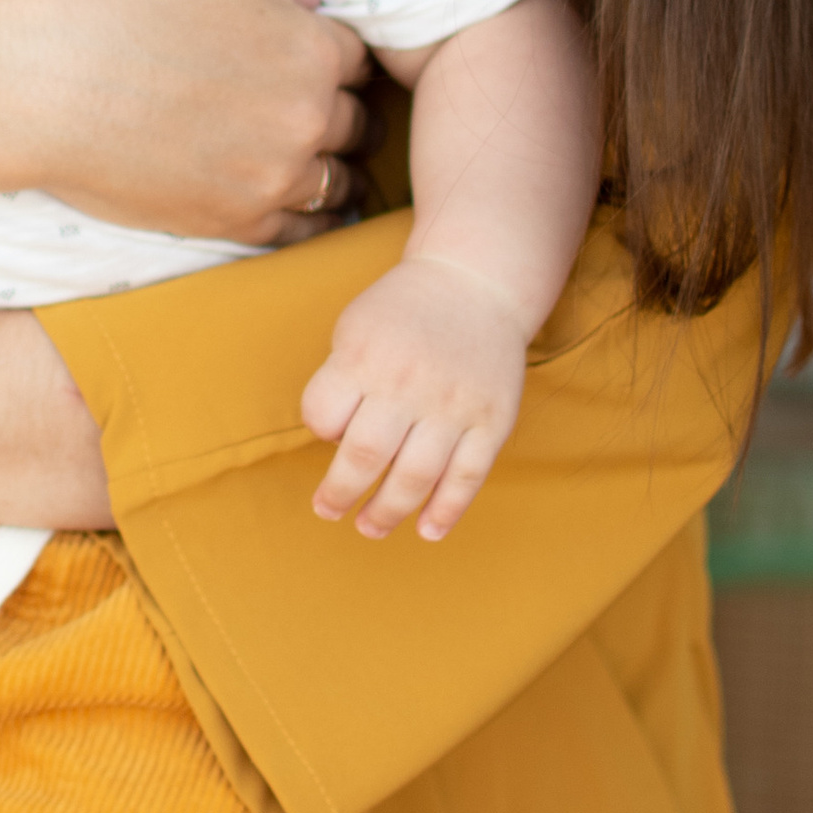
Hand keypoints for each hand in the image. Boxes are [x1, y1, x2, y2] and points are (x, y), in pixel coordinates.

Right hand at [4, 0, 372, 244]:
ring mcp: (269, 177)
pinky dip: (307, 217)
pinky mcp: (230, 221)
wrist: (34, 76)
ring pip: (338, 180)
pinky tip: (299, 203)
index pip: (358, 55)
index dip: (335, 49)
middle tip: (321, 105)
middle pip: (357, 120)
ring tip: (318, 158)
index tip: (316, 54)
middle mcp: (304, 118)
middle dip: (340, 107)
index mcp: (310, 46)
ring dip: (333, 165)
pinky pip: (300, 231)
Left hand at [299, 250, 530, 542]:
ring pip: (416, 476)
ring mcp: (454, 404)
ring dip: (388, 512)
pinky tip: (427, 531)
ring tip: (370, 528)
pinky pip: (468, 476)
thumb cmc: (403, 312)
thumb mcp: (356, 327)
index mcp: (365, 356)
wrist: (475, 281)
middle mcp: (409, 383)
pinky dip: (447, 510)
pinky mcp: (492, 419)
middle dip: (341, 494)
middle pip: (366, 456)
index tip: (330, 433)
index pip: (323, 416)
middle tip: (328, 511)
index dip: (320, 431)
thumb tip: (335, 445)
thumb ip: (341, 380)